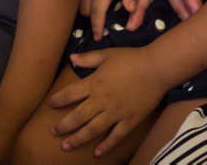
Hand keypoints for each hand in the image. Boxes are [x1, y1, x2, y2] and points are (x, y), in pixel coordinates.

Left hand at [49, 47, 166, 156]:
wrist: (156, 68)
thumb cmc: (131, 58)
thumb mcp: (106, 54)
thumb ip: (88, 58)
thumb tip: (72, 58)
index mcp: (94, 83)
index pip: (70, 94)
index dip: (58, 100)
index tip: (51, 104)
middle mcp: (102, 100)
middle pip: (78, 117)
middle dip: (63, 126)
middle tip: (52, 132)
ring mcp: (115, 113)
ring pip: (92, 130)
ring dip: (78, 139)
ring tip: (66, 146)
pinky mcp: (129, 120)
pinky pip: (116, 136)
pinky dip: (106, 146)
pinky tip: (97, 153)